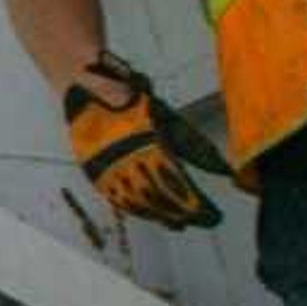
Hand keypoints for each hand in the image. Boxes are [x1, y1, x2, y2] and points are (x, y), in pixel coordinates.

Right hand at [62, 53, 223, 228]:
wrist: (84, 82)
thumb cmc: (126, 94)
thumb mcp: (166, 115)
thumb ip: (194, 145)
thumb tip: (223, 170)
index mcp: (147, 146)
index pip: (178, 187)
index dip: (197, 206)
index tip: (212, 215)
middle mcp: (125, 160)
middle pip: (160, 200)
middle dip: (184, 214)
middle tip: (202, 221)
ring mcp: (106, 167)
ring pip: (138, 203)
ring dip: (160, 216)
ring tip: (178, 223)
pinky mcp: (91, 169)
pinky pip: (115, 198)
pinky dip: (134, 209)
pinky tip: (147, 213)